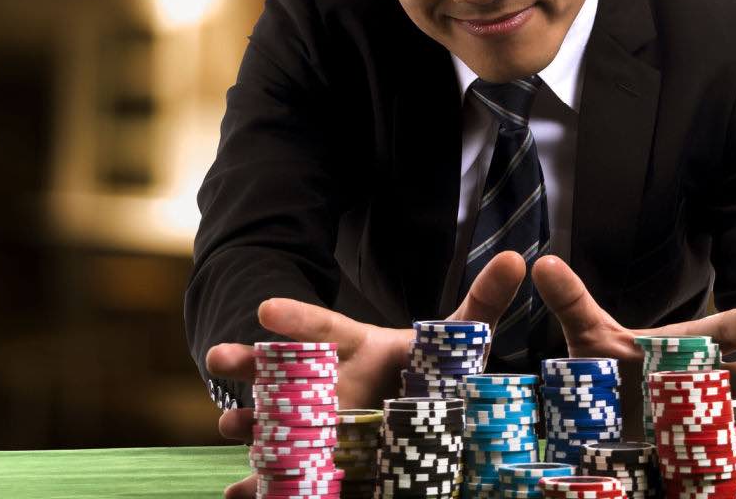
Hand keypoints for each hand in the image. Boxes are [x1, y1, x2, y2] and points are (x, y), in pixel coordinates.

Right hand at [206, 251, 526, 498]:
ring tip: (229, 422)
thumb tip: (516, 259)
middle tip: (220, 354)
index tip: (267, 308)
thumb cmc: (427, 371)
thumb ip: (481, 303)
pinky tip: (237, 493)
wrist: (417, 418)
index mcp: (355, 349)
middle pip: (282, 369)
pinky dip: (257, 487)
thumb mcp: (457, 340)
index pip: (324, 327)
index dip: (297, 318)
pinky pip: (282, 477)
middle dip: (250, 362)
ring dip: (247, 421)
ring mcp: (316, 423)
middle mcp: (326, 383)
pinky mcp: (318, 466)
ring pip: (272, 419)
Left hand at [531, 255, 735, 498]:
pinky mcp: (694, 461)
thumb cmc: (605, 371)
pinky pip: (722, 473)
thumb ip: (571, 302)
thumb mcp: (587, 336)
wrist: (598, 419)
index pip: (716, 332)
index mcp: (683, 351)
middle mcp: (701, 387)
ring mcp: (702, 426)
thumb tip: (544, 263)